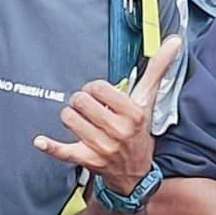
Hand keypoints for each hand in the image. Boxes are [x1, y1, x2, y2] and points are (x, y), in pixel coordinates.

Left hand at [38, 35, 184, 193]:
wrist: (135, 172)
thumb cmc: (138, 130)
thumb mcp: (148, 100)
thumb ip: (159, 69)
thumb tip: (174, 41)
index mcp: (133, 114)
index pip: (99, 88)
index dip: (93, 88)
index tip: (98, 94)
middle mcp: (118, 132)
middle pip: (80, 102)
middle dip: (80, 102)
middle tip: (88, 108)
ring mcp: (102, 148)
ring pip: (69, 119)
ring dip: (70, 117)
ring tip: (80, 121)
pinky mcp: (88, 161)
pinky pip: (64, 152)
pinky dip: (50, 146)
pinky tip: (41, 141)